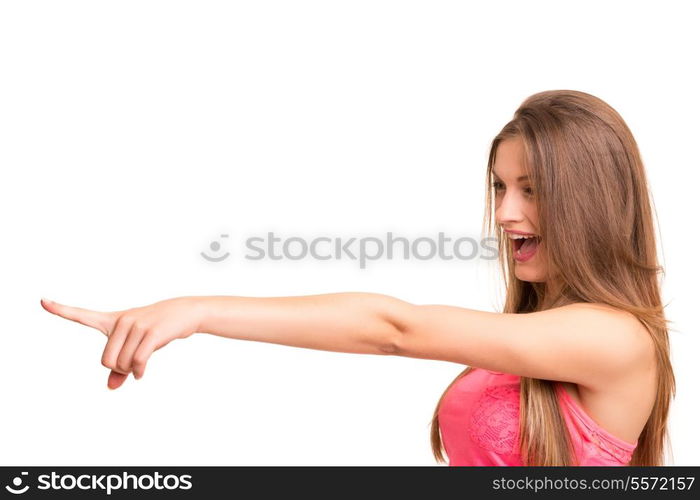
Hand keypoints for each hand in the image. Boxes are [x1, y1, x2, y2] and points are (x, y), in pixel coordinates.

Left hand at [40, 296, 201, 389]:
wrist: (185, 312)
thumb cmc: (157, 329)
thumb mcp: (136, 345)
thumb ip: (119, 367)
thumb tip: (110, 387)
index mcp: (112, 321)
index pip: (82, 315)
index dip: (60, 309)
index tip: (42, 301)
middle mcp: (121, 321)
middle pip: (106, 361)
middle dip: (119, 369)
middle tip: (133, 364)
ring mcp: (136, 325)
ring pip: (123, 363)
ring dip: (132, 371)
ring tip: (142, 362)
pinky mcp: (151, 333)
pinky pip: (137, 362)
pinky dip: (139, 372)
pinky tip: (141, 373)